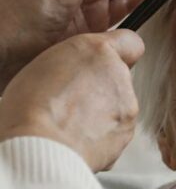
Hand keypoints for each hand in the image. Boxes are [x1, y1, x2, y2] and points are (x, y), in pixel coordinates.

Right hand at [0, 30, 143, 171]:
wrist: (43, 146)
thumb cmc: (32, 107)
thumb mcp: (45, 66)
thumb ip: (74, 64)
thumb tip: (80, 74)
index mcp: (97, 51)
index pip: (129, 42)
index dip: (119, 53)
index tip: (107, 63)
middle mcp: (119, 75)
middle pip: (120, 78)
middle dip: (103, 88)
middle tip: (74, 101)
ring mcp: (127, 105)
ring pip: (119, 105)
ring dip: (103, 112)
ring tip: (72, 123)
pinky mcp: (127, 131)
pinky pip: (116, 131)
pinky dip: (103, 135)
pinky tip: (79, 138)